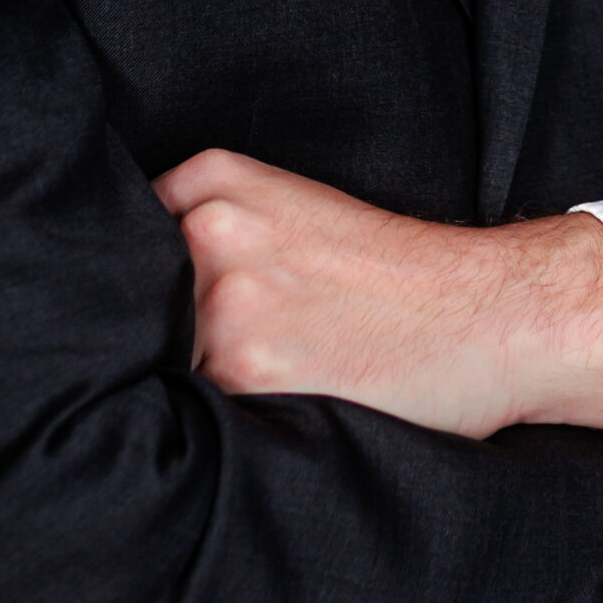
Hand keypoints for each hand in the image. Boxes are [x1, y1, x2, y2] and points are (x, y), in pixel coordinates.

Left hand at [153, 148, 602, 436]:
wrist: (485, 312)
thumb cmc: (395, 273)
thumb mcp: (293, 211)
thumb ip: (207, 232)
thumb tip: (119, 298)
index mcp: (219, 180)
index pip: (117, 236)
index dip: (125, 285)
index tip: (136, 317)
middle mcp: (211, 231)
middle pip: (126, 303)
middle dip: (148, 339)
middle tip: (207, 362)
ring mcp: (224, 303)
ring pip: (153, 362)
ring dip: (178, 385)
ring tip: (246, 392)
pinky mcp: (248, 372)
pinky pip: (191, 410)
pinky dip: (213, 421)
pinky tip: (262, 413)